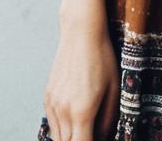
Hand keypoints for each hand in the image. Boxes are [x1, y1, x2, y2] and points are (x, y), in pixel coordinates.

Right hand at [43, 22, 120, 140]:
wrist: (81, 32)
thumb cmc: (102, 58)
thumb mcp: (114, 89)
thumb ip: (108, 120)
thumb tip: (104, 138)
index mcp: (82, 112)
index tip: (97, 139)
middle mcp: (64, 111)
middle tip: (93, 132)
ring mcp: (53, 104)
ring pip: (58, 137)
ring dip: (71, 138)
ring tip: (86, 128)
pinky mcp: (47, 97)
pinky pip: (53, 124)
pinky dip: (62, 128)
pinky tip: (75, 119)